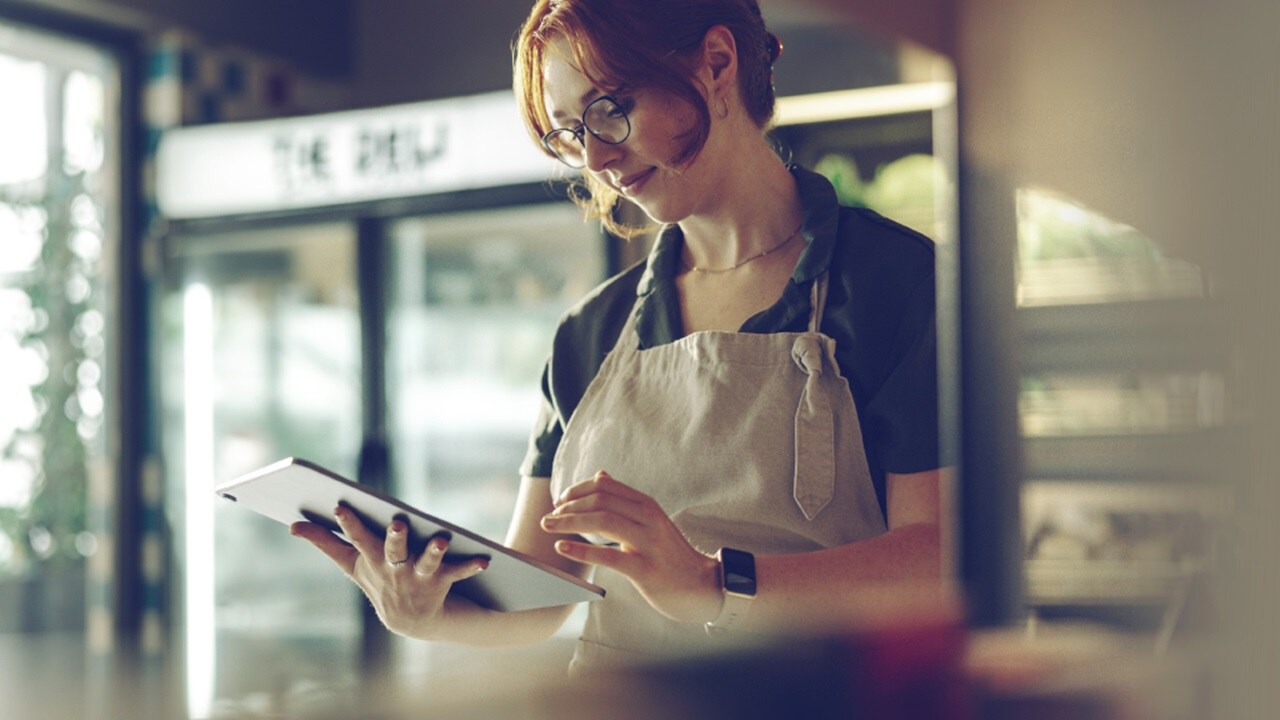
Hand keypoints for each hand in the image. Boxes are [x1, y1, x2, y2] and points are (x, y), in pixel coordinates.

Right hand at [290, 506, 488, 638]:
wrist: (412, 621)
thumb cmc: (380, 581)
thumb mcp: (352, 564)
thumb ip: (324, 542)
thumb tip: (292, 525)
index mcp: (371, 560)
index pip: (357, 539)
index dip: (349, 523)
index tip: (341, 506)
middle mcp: (393, 570)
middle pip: (392, 550)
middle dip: (394, 538)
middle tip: (398, 522)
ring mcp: (417, 578)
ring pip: (426, 563)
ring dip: (433, 552)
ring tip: (441, 539)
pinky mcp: (441, 583)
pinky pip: (457, 573)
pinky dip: (470, 566)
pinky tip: (484, 559)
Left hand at [540, 471, 721, 623]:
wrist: (701, 585)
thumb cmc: (669, 554)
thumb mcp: (650, 521)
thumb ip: (625, 499)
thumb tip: (600, 475)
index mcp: (647, 505)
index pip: (605, 486)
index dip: (577, 490)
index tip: (560, 501)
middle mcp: (649, 518)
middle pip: (601, 500)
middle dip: (568, 506)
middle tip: (548, 517)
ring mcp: (648, 543)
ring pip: (602, 521)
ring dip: (569, 522)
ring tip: (549, 527)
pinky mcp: (645, 569)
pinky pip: (608, 556)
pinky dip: (581, 550)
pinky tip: (562, 548)